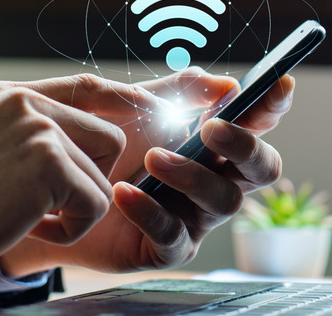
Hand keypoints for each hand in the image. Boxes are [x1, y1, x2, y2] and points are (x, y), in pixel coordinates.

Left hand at [0, 68, 294, 274]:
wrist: (55, 186)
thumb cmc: (106, 145)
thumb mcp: (140, 108)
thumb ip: (179, 92)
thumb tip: (224, 83)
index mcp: (215, 142)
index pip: (259, 124)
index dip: (272, 106)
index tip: (276, 85)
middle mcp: (216, 179)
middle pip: (262, 169)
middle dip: (245, 146)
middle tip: (211, 127)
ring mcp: (196, 216)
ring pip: (224, 201)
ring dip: (193, 176)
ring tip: (153, 158)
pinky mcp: (167, 248)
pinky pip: (173, 236)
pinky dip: (151, 211)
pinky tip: (124, 191)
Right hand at [0, 74, 164, 299]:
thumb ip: (28, 130)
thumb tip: (81, 136)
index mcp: (12, 94)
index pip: (87, 85)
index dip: (126, 99)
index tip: (152, 109)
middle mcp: (28, 101)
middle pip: (110, 137)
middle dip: (91, 179)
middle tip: (49, 204)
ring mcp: (39, 128)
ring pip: (104, 176)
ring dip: (77, 209)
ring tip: (31, 218)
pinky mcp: (49, 162)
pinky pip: (97, 202)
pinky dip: (72, 228)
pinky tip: (33, 228)